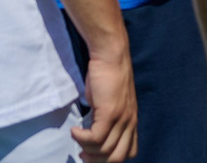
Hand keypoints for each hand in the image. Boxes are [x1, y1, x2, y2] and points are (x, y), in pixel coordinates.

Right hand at [73, 45, 138, 162]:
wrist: (111, 54)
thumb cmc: (107, 76)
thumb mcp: (111, 102)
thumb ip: (108, 120)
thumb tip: (94, 137)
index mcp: (132, 121)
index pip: (129, 152)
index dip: (110, 159)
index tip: (93, 152)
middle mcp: (130, 122)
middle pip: (116, 158)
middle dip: (96, 160)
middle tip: (82, 152)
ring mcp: (121, 118)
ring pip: (104, 151)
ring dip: (86, 149)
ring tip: (77, 137)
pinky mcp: (110, 112)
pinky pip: (95, 138)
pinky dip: (81, 138)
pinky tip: (74, 130)